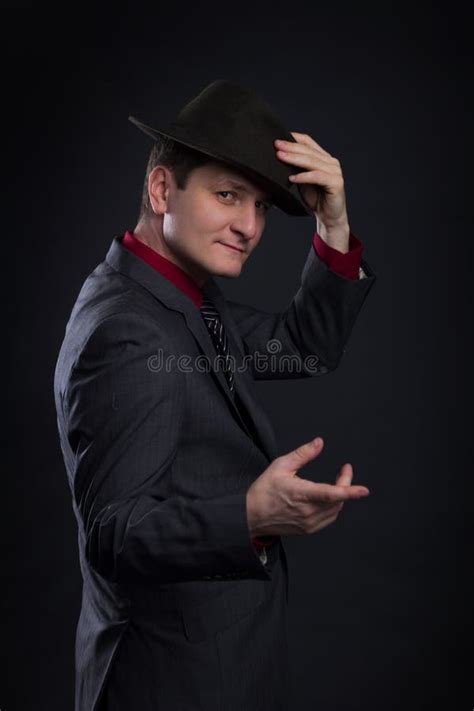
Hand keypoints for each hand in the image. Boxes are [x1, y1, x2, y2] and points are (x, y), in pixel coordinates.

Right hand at [246, 436, 368, 536]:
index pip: (331, 494)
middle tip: (344, 471)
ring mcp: (309, 523)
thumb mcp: (281, 465)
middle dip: (346, 484)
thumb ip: (303, 454)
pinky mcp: (308, 529)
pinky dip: (333, 507)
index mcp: (301, 494)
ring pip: (336, 510)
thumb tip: (319, 443)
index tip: (363, 490)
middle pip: (338, 500)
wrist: (251, 515)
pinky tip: (328, 498)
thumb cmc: (264, 490)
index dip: (349, 491)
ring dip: (340, 496)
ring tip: (337, 483)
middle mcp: (307, 512)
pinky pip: (329, 518)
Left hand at [274, 132, 349, 242]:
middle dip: (291, 147)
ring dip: (294, 159)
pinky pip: (317, 177)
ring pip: (312, 162)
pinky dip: (304, 177)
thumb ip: (296, 168)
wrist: (328, 217)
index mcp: (323, 158)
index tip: (278, 137)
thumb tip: (279, 156)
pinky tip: (292, 178)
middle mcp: (331, 162)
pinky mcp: (336, 183)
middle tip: (276, 145)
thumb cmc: (315, 198)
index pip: (308, 142)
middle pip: (308, 151)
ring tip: (280, 157)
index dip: (294, 138)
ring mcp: (335, 171)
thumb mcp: (302, 179)